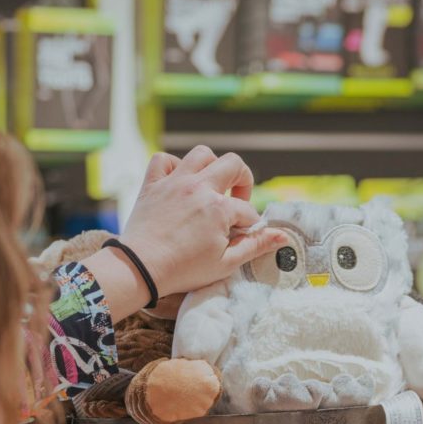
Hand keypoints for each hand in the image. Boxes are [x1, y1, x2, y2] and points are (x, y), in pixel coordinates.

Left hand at [123, 147, 287, 296]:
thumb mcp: (226, 263)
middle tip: (237, 201)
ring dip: (212, 166)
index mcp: (219, 208)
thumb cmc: (183, 269)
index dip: (249, 225)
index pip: (247, 210)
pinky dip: (174, 166)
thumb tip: (283, 236)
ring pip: (201, 154)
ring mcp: (174, 182)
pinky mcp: (153, 184)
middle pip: (233, 164)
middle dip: (243, 181)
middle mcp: (199, 187)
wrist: (139, 268)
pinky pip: (164, 160)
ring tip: (212, 186)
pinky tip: (180, 182)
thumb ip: (255, 246)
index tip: (241, 238)